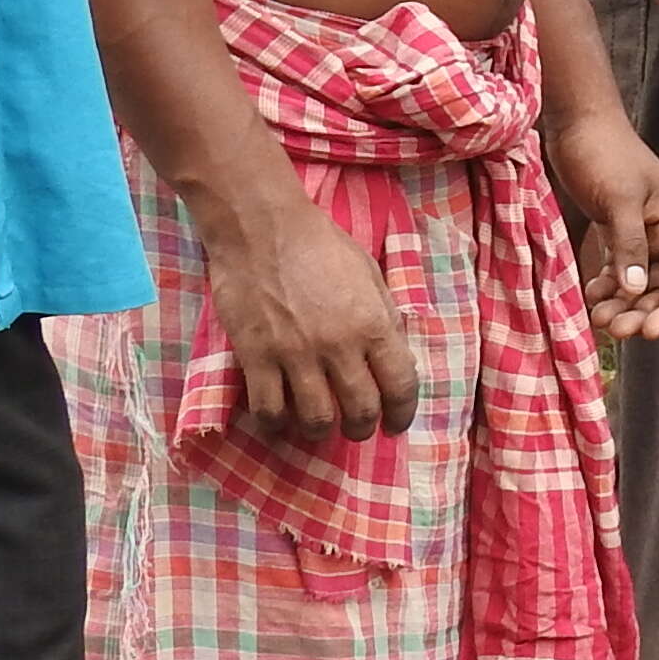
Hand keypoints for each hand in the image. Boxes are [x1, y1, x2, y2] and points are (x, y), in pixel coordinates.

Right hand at [200, 194, 420, 441]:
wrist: (263, 228)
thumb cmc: (322, 246)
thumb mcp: (371, 276)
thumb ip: (384, 319)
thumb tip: (394, 358)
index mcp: (374, 324)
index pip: (400, 386)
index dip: (403, 414)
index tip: (396, 425)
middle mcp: (338, 346)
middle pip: (360, 410)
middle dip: (362, 429)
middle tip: (357, 429)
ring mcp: (294, 355)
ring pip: (315, 419)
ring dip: (321, 431)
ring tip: (320, 427)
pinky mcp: (255, 357)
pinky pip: (268, 410)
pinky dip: (277, 425)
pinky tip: (281, 421)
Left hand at [544, 108, 658, 343]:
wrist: (579, 124)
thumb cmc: (606, 155)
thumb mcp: (620, 199)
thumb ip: (630, 244)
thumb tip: (635, 291)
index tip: (648, 333)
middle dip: (642, 311)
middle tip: (615, 330)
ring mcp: (637, 233)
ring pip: (637, 282)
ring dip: (622, 304)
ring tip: (598, 318)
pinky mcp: (613, 230)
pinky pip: (617, 270)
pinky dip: (607, 287)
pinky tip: (591, 296)